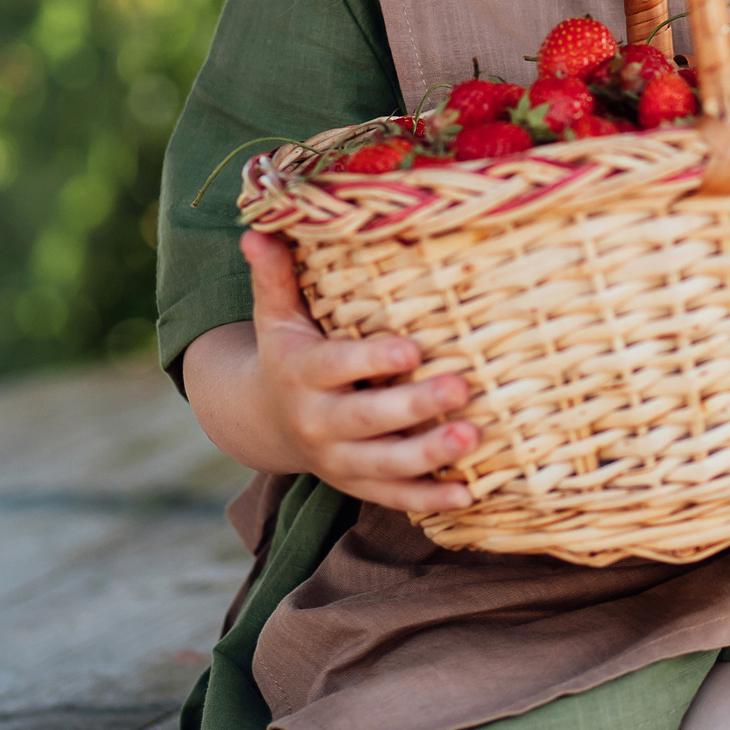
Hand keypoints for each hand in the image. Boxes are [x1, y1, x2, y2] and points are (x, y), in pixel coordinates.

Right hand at [236, 229, 475, 510]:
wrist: (265, 422)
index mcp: (301, 373)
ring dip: (428, 456)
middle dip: (413, 407)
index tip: (413, 348)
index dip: (372, 360)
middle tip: (461, 389)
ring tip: (472, 438)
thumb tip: (257, 230)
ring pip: (383, 465)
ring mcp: (337, 460)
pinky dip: (430, 499)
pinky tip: (468, 493)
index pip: (337, 366)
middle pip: (366, 420)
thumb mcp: (276, 316)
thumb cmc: (287, 353)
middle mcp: (317, 421)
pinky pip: (394, 498)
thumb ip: (275, 277)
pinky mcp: (357, 485)